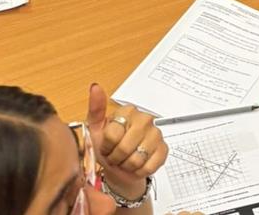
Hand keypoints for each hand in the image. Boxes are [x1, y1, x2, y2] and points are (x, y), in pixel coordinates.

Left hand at [87, 84, 166, 201]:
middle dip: (116, 158)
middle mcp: (144, 119)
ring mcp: (156, 134)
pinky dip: (138, 171)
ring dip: (127, 165)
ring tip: (125, 160)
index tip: (106, 146)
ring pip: (136, 159)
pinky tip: (136, 165)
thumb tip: (95, 87)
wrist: (120, 166)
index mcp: (128, 111)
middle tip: (116, 156)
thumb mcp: (95, 128)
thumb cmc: (108, 146)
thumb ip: (95, 108)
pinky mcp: (163, 149)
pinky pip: (148, 166)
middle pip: (124, 148)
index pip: (112, 135)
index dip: (105, 147)